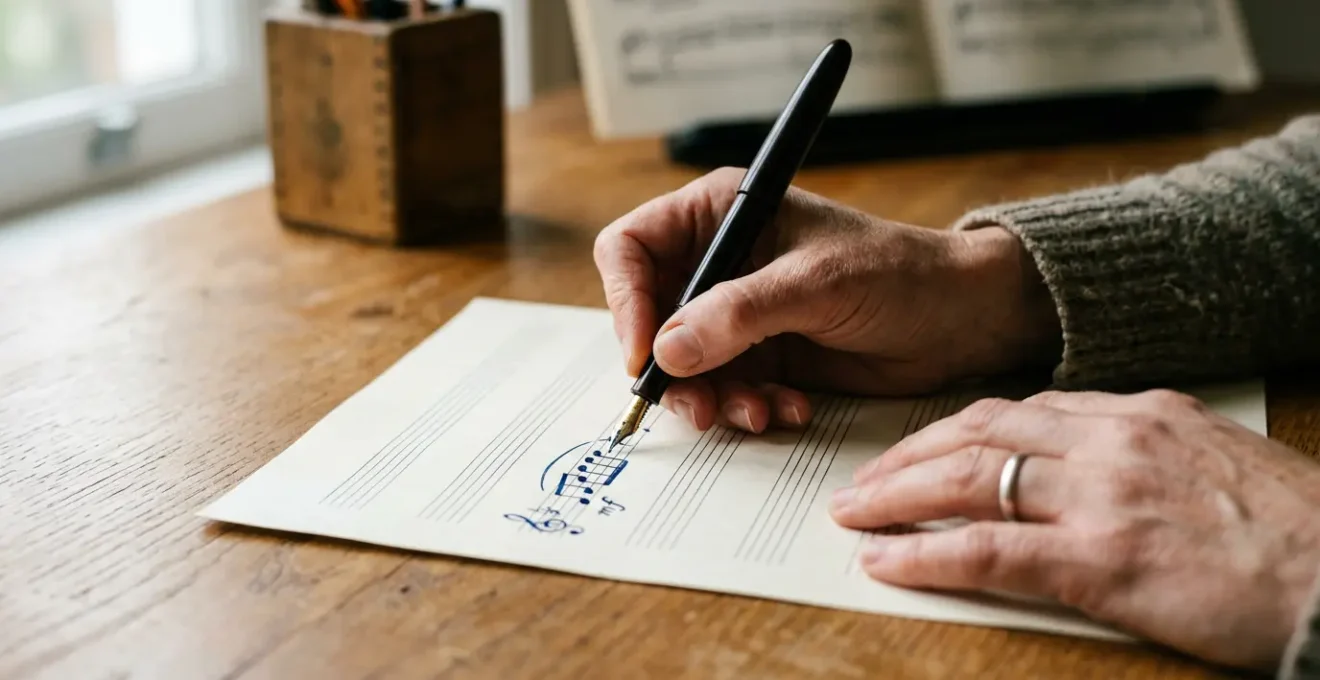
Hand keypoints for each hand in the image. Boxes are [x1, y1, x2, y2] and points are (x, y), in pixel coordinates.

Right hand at [593, 168, 1059, 432]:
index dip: (628, 301)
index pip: (632, 249)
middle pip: (649, 317)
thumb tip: (666, 351)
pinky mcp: (760, 356)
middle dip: (670, 367)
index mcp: (720, 214)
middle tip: (699, 404)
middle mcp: (719, 262)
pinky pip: (723, 390)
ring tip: (756, 412)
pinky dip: (746, 407)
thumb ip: (738, 315)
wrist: (960, 319)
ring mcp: (738, 313)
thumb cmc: (898, 273)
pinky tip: (787, 409)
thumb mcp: (816, 284)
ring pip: (683, 365)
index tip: (646, 354)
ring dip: (711, 397)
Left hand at [830, 389, 1319, 671]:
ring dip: (897, 494)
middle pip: (980, 430)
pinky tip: (883, 561)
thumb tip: (1089, 471)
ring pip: (970, 478)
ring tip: (852, 512)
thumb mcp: (1219, 466)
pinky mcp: (1102, 561)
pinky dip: (923, 553)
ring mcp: (1104, 497)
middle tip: (865, 476)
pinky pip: (986, 550)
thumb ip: (1147, 456)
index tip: (922, 448)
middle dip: (911, 452)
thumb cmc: (1299, 536)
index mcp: (1143, 414)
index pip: (1023, 409)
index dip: (958, 430)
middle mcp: (1114, 440)